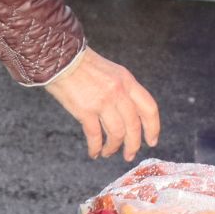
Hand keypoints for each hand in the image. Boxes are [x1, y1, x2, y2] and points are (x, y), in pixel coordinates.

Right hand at [44, 47, 159, 160]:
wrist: (61, 58)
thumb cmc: (84, 65)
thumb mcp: (112, 72)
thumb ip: (123, 90)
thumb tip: (130, 114)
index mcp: (128, 81)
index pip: (149, 108)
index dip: (153, 127)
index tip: (152, 141)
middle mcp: (119, 92)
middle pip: (134, 126)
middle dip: (133, 145)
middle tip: (130, 155)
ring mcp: (103, 101)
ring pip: (117, 133)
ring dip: (113, 147)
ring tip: (108, 152)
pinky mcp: (85, 110)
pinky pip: (95, 136)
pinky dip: (96, 147)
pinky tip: (94, 152)